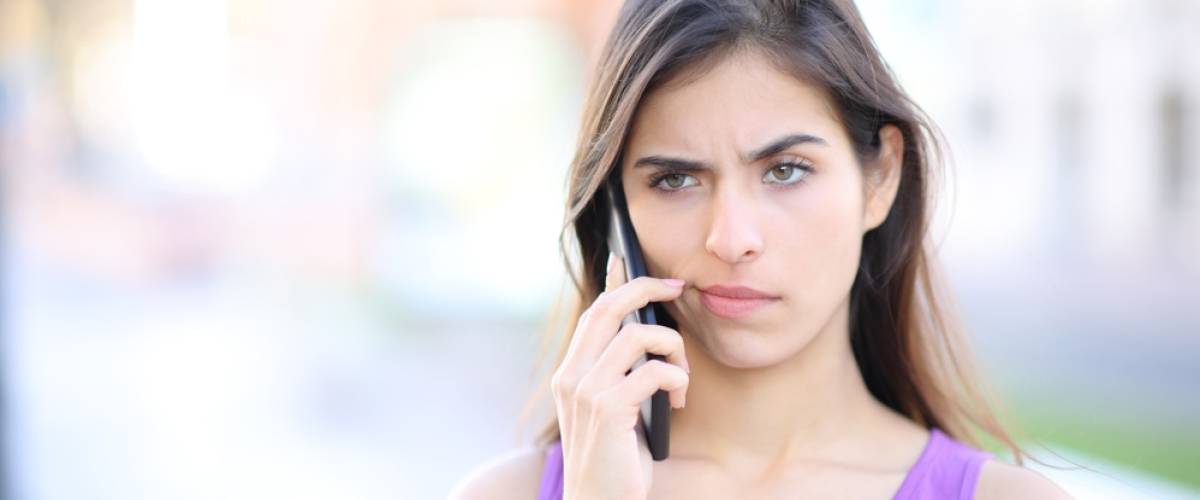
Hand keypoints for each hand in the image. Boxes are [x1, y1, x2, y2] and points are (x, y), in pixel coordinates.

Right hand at [551, 253, 690, 499]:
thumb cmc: (615, 460)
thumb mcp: (613, 409)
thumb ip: (620, 373)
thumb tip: (647, 332)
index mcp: (569, 374)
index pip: (592, 312)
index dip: (615, 282)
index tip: (631, 260)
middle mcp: (571, 377)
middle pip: (609, 308)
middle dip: (646, 289)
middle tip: (678, 288)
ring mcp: (587, 392)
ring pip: (638, 336)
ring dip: (673, 349)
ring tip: (681, 377)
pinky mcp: (609, 409)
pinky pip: (654, 371)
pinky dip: (675, 379)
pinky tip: (678, 400)